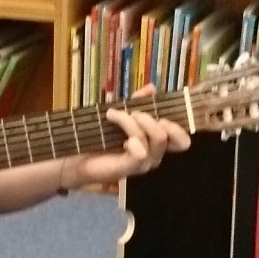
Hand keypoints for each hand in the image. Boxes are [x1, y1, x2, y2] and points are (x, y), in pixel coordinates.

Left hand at [66, 106, 191, 190]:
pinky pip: (141, 153)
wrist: (77, 157)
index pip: (182, 141)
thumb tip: (152, 88)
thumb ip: (138, 102)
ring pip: (154, 139)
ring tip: (113, 115)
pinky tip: (121, 140)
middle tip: (132, 112)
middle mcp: (153, 155)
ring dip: (133, 122)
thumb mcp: (122, 114)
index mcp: (155, 144)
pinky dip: (132, 138)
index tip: (161, 115)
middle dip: (150, 118)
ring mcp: (143, 164)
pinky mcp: (129, 169)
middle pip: (167, 137)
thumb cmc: (100, 137)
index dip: (178, 128)